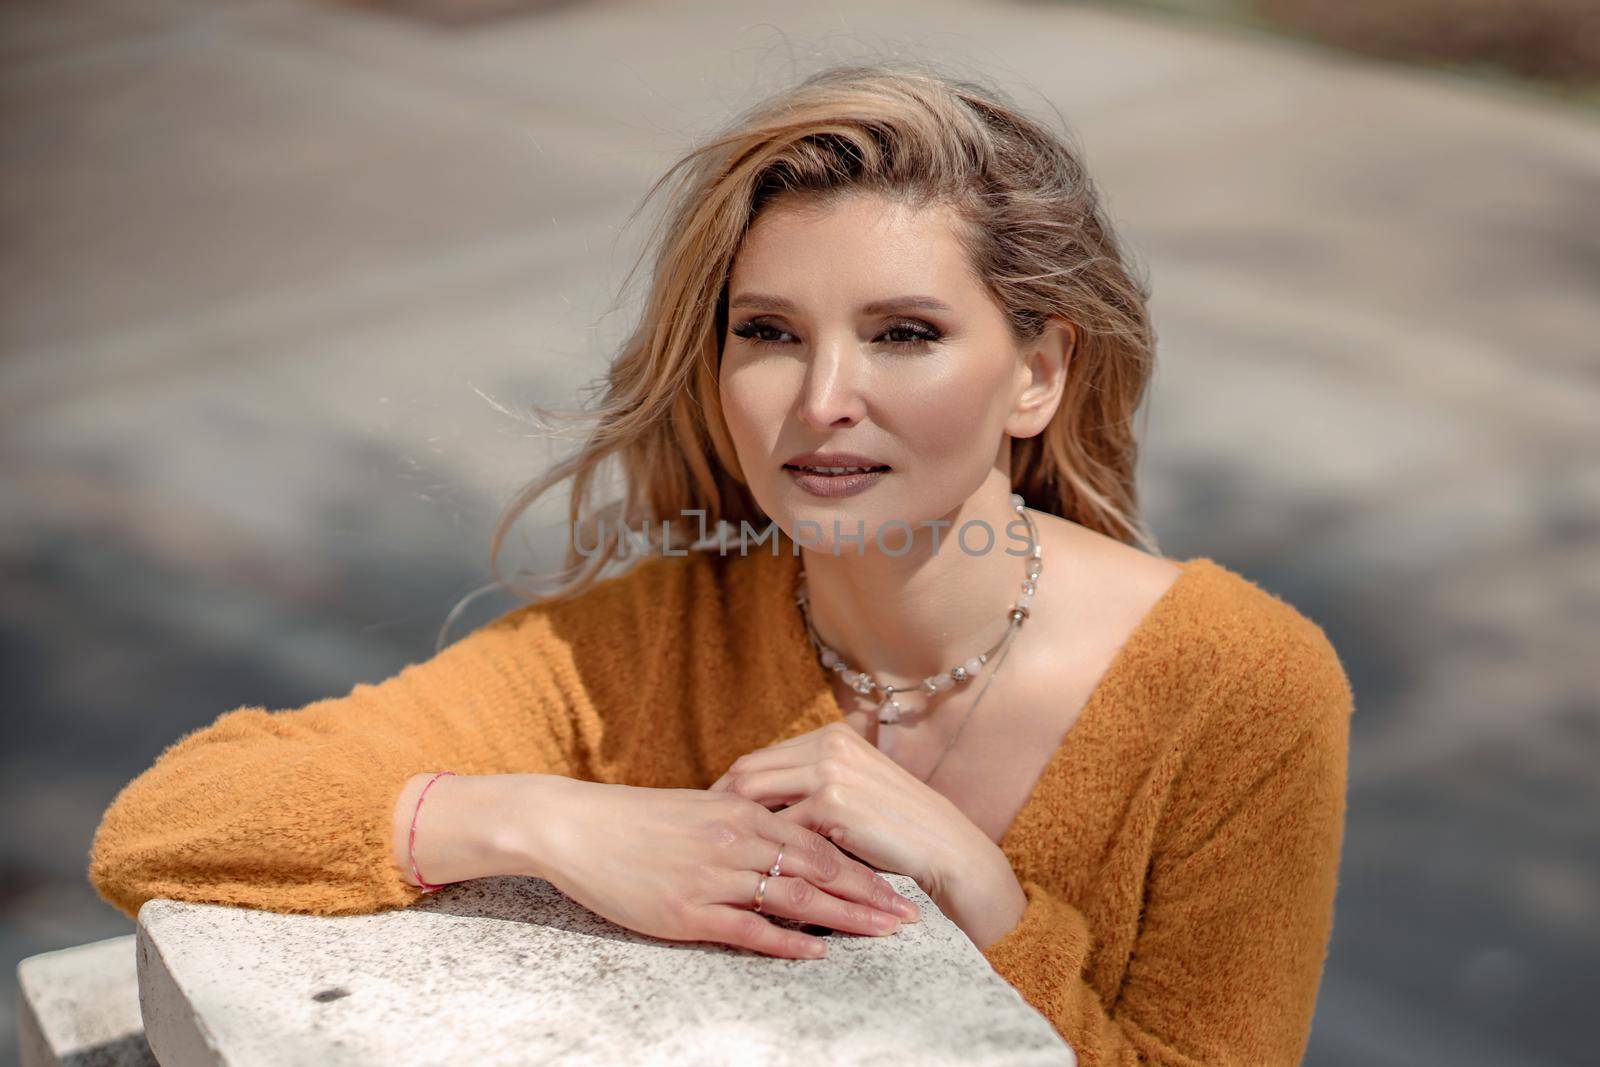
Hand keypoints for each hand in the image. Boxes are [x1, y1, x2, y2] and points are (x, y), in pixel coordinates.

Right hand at [535, 777, 921, 959]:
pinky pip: (748, 930)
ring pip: (795, 901)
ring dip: (844, 922)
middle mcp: (736, 841)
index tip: (898, 889)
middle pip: (820, 872)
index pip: (820, 843)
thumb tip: (785, 842)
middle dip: (869, 899)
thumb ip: (745, 823)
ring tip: (881, 937)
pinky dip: (786, 944)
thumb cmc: (637, 818)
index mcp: (743, 812)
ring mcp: (713, 877)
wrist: (576, 825)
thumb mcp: (700, 808)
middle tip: (909, 920)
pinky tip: (816, 955)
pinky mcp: (687, 911)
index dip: (863, 870)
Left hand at [708, 722, 987, 902]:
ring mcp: (829, 771)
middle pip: (747, 773)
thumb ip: (813, 784)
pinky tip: (750, 873)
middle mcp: (828, 745)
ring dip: (733, 831)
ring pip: (754, 800)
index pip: (760, 759)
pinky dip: (763, 855)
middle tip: (699, 840)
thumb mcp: (856, 789)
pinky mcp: (832, 804)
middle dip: (719, 809)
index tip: (709, 818)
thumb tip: (756, 801)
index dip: (730, 790)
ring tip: (715, 856)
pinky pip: (779, 830)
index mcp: (832, 736)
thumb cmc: (900, 828)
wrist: (946, 848)